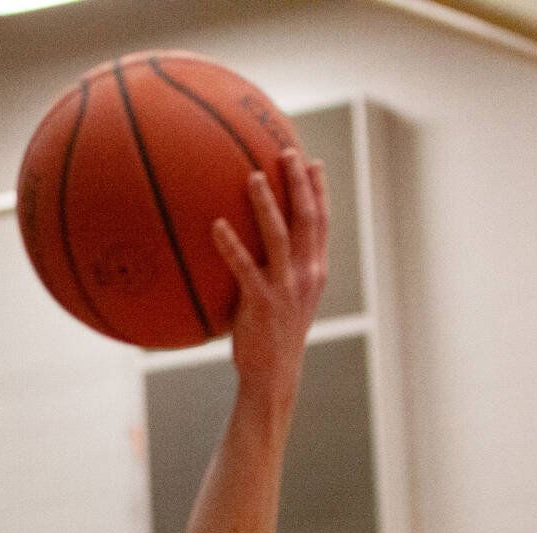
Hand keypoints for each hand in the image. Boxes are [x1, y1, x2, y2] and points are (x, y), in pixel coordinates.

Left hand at [211, 151, 328, 416]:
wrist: (273, 376)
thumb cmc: (272, 337)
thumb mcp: (284, 300)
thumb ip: (279, 271)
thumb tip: (256, 247)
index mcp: (314, 271)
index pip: (321, 223)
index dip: (318, 191)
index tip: (311, 162)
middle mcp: (306, 275)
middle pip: (307, 219)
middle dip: (299, 183)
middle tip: (286, 152)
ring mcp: (286, 288)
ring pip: (279, 236)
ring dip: (266, 204)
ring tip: (251, 176)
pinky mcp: (261, 303)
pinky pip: (244, 268)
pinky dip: (230, 245)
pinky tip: (215, 226)